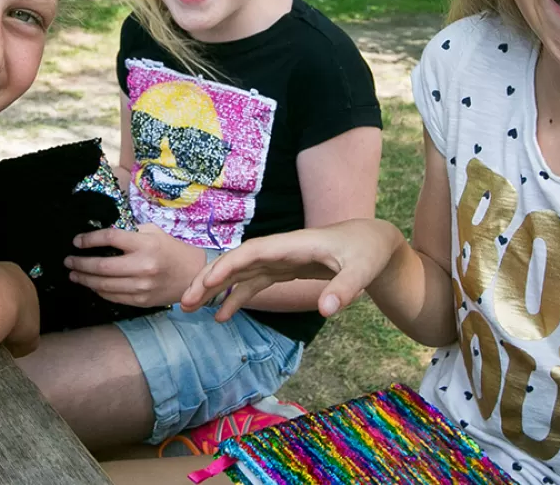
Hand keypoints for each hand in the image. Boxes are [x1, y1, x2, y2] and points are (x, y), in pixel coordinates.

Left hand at [66, 225, 205, 307]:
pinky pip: (113, 297)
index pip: (110, 238)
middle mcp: (143, 266)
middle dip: (80, 264)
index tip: (76, 241)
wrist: (192, 275)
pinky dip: (99, 291)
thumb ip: (129, 232)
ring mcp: (141, 286)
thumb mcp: (153, 232)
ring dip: (85, 280)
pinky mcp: (141, 300)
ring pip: (104, 285)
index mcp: (145, 244)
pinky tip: (92, 285)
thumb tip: (101, 235)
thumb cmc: (171, 249)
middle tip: (68, 261)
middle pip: (101, 266)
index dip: (89, 240)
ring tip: (74, 275)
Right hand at [179, 219, 402, 321]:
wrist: (375, 242)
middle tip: (185, 303)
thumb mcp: (363, 270)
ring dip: (215, 289)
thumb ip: (345, 289)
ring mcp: (280, 260)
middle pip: (236, 261)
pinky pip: (253, 283)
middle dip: (209, 279)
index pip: (252, 252)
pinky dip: (236, 297)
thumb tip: (327, 311)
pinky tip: (221, 316)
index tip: (206, 283)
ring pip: (239, 273)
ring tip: (191, 310)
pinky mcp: (284, 270)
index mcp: (293, 244)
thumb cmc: (368, 252)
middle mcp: (280, 250)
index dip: (227, 266)